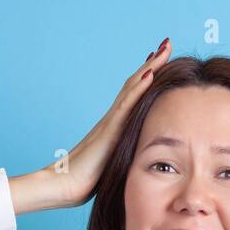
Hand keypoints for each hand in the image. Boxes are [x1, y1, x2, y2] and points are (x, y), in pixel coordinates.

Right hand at [49, 36, 171, 208]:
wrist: (64, 186)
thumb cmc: (86, 181)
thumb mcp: (114, 164)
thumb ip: (124, 157)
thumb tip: (141, 163)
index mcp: (115, 125)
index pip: (135, 95)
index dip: (148, 76)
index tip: (160, 60)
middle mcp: (113, 117)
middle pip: (135, 84)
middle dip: (152, 63)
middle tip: (166, 43)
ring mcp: (110, 121)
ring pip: (132, 87)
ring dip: (150, 66)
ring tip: (164, 48)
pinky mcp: (109, 130)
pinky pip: (127, 104)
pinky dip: (139, 88)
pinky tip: (151, 73)